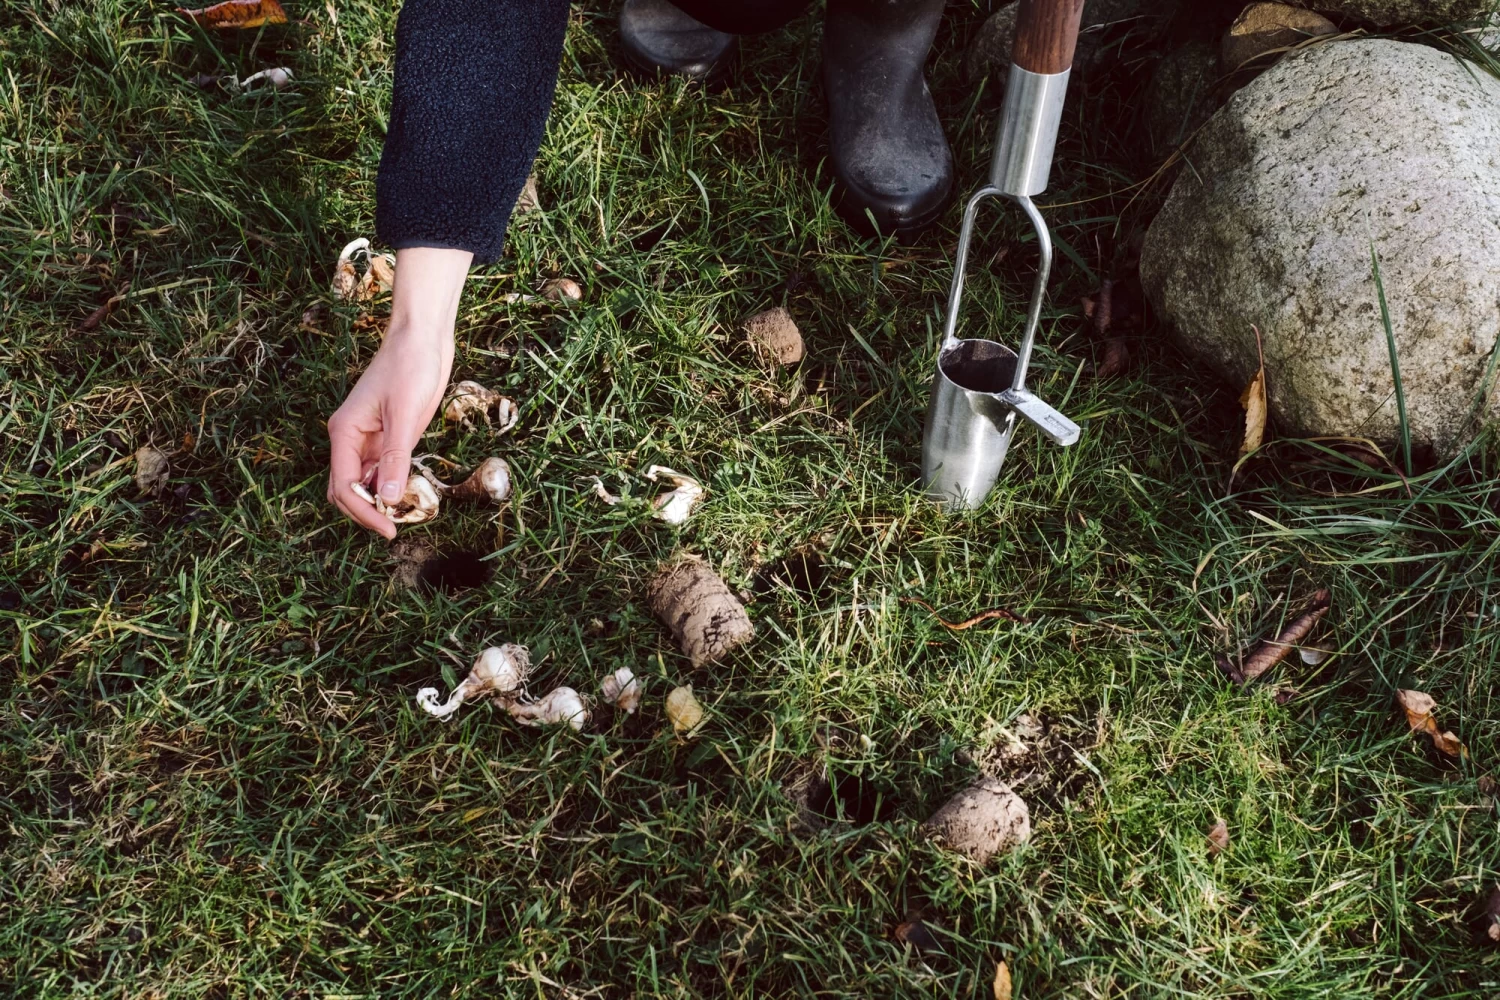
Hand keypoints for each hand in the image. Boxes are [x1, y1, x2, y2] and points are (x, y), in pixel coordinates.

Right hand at [326, 247, 471, 538]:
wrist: (423, 339)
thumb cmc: (410, 367)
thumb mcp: (405, 415)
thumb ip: (395, 456)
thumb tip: (388, 497)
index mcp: (345, 432)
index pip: (345, 486)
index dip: (364, 511)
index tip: (389, 529)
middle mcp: (351, 438)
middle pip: (346, 489)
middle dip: (366, 510)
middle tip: (395, 528)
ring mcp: (369, 438)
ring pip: (365, 482)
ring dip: (379, 500)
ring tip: (407, 514)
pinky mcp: (388, 435)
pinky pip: (382, 469)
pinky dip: (392, 484)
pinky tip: (411, 492)